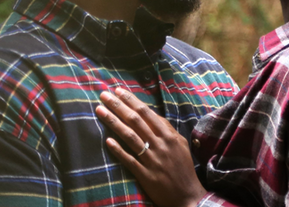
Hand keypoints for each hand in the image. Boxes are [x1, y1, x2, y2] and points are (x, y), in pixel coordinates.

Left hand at [96, 88, 206, 206]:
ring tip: (100, 111)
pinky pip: (129, 160)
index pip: (147, 112)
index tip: (118, 91)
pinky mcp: (145, 175)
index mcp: (169, 135)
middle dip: (118, 106)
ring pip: (130, 136)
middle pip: (136, 120)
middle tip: (104, 95)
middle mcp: (160, 144)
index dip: (131, 100)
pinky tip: (107, 140)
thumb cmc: (183, 168)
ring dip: (113, 122)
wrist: (188, 196)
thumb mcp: (180, 144)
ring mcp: (152, 159)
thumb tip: (152, 115)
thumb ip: (166, 129)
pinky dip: (118, 149)